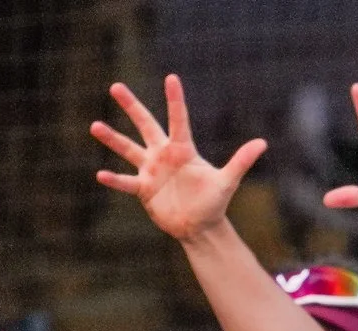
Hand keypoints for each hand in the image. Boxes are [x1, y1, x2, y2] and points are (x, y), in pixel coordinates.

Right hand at [91, 73, 266, 242]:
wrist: (200, 226)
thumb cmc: (214, 202)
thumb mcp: (227, 182)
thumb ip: (241, 161)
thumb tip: (262, 143)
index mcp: (183, 149)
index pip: (178, 120)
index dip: (175, 100)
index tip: (171, 77)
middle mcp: (163, 154)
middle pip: (145, 125)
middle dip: (131, 106)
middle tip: (115, 87)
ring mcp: (151, 170)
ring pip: (128, 149)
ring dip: (112, 139)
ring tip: (94, 125)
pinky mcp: (144, 189)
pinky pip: (126, 182)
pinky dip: (115, 179)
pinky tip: (100, 174)